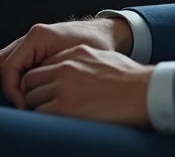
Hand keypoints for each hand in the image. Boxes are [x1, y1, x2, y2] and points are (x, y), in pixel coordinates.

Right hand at [0, 18, 132, 107]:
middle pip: (2, 59)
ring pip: (6, 57)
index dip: (12, 89)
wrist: (108, 32)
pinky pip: (17, 58)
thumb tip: (37, 95)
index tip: (23, 106)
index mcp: (39, 36)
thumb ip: (56, 73)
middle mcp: (32, 36)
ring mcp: (33, 41)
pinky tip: (9, 84)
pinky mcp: (38, 47)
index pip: (11, 66)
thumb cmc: (96, 44)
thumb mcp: (77, 58)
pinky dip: (9, 71)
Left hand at [22, 45, 153, 126]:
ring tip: (53, 114)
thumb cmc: (132, 79)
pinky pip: (39, 113)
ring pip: (31, 97)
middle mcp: (66, 67)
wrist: (144, 92)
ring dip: (38, 107)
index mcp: (76, 53)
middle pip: (31, 80)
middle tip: (44, 104)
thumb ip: (86, 63)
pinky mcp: (64, 107)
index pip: (43, 64)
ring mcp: (63, 87)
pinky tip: (57, 120)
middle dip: (34, 92)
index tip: (47, 90)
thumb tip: (77, 74)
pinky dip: (43, 118)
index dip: (42, 80)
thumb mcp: (106, 59)